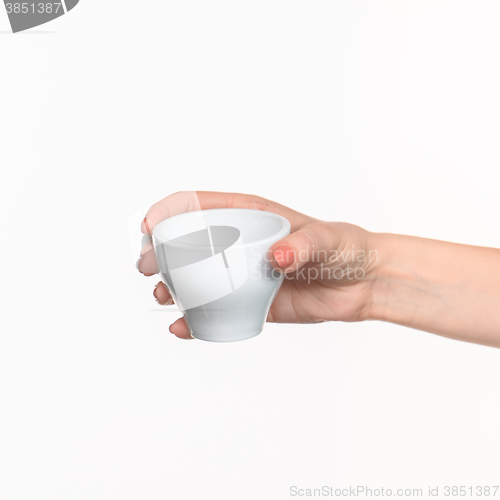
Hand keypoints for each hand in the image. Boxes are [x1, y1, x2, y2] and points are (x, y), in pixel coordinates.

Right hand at [137, 191, 379, 339]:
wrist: (362, 284)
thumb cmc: (344, 248)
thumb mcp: (324, 239)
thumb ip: (300, 245)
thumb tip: (275, 258)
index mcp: (250, 215)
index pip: (199, 205)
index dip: (168, 211)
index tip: (150, 226)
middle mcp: (240, 243)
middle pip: (187, 243)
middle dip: (159, 253)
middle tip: (147, 267)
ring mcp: (242, 274)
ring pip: (196, 278)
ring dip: (172, 286)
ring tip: (165, 295)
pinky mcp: (250, 302)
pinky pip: (216, 310)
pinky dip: (195, 319)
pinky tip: (182, 327)